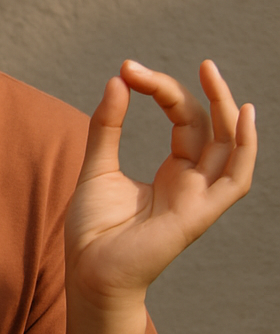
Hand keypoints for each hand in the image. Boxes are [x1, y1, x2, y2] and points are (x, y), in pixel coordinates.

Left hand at [65, 59, 256, 309]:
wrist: (88, 272)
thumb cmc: (94, 229)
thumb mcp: (98, 165)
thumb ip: (108, 126)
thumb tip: (117, 79)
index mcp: (174, 173)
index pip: (184, 121)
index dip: (163, 90)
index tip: (128, 70)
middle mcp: (193, 183)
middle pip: (208, 128)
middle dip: (195, 92)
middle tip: (185, 62)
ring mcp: (200, 199)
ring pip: (230, 147)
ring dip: (225, 109)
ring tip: (211, 73)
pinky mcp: (198, 215)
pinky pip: (236, 180)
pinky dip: (245, 149)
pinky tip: (242, 115)